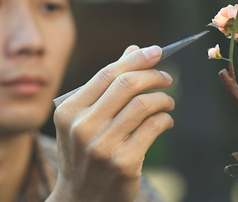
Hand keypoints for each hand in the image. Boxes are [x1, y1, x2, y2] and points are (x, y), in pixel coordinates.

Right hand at [48, 45, 174, 201]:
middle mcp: (82, 127)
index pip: (107, 74)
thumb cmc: (84, 155)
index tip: (155, 51)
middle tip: (167, 77)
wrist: (81, 200)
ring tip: (168, 102)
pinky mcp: (123, 163)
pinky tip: (165, 121)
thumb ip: (106, 87)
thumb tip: (133, 50)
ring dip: (163, 99)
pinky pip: (153, 128)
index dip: (135, 59)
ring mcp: (102, 146)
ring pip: (143, 104)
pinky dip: (165, 119)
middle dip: (153, 75)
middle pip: (126, 84)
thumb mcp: (83, 121)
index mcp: (69, 111)